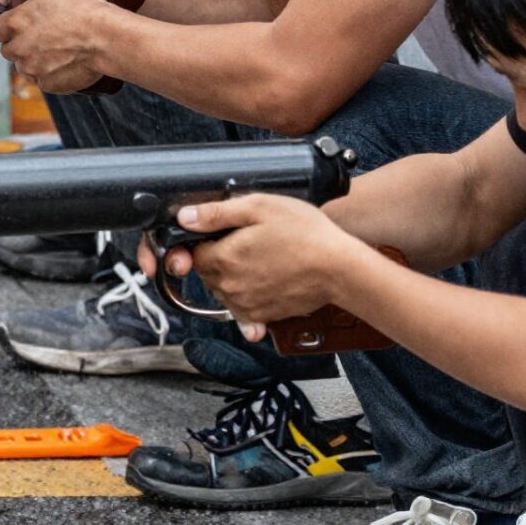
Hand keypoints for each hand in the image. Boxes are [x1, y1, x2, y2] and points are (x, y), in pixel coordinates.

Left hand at [0, 0, 121, 94]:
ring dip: (35, 61)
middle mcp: (19, 48)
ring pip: (25, 67)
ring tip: (58, 51)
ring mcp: (32, 69)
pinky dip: (51, 75)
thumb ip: (38, 0)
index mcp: (16, 23)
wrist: (107, 38)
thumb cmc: (85, 10)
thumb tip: (37, 0)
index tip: (15, 28)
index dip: (5, 29)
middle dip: (20, 45)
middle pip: (8, 50)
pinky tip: (67, 63)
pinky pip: (43, 81)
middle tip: (41, 38)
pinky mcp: (48, 85)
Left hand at [150, 193, 355, 342]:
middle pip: (208, 271)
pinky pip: (241, 309)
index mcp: (223, 259)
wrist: (340, 269)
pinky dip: (248, 297)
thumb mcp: (259, 207)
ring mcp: (244, 305)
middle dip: (219, 256)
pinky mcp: (262, 317)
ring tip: (262, 258)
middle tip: (248, 241)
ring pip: (223, 289)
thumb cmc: (305, 234)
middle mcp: (228, 287)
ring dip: (233, 276)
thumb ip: (216, 213)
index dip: (206, 239)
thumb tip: (184, 217)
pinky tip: (265, 282)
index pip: (194, 252)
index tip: (225, 232)